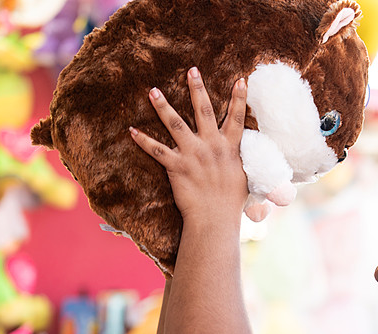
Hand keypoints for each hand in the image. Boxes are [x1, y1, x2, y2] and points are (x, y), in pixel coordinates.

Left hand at [130, 67, 247, 225]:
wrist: (215, 220)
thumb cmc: (231, 204)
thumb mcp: (245, 179)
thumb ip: (242, 164)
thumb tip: (245, 160)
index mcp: (230, 149)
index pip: (237, 118)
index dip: (240, 99)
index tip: (241, 79)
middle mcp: (212, 147)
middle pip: (204, 111)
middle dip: (198, 88)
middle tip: (192, 70)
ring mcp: (193, 155)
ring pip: (176, 124)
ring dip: (163, 106)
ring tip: (153, 91)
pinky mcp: (176, 167)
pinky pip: (156, 150)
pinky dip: (143, 141)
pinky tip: (132, 131)